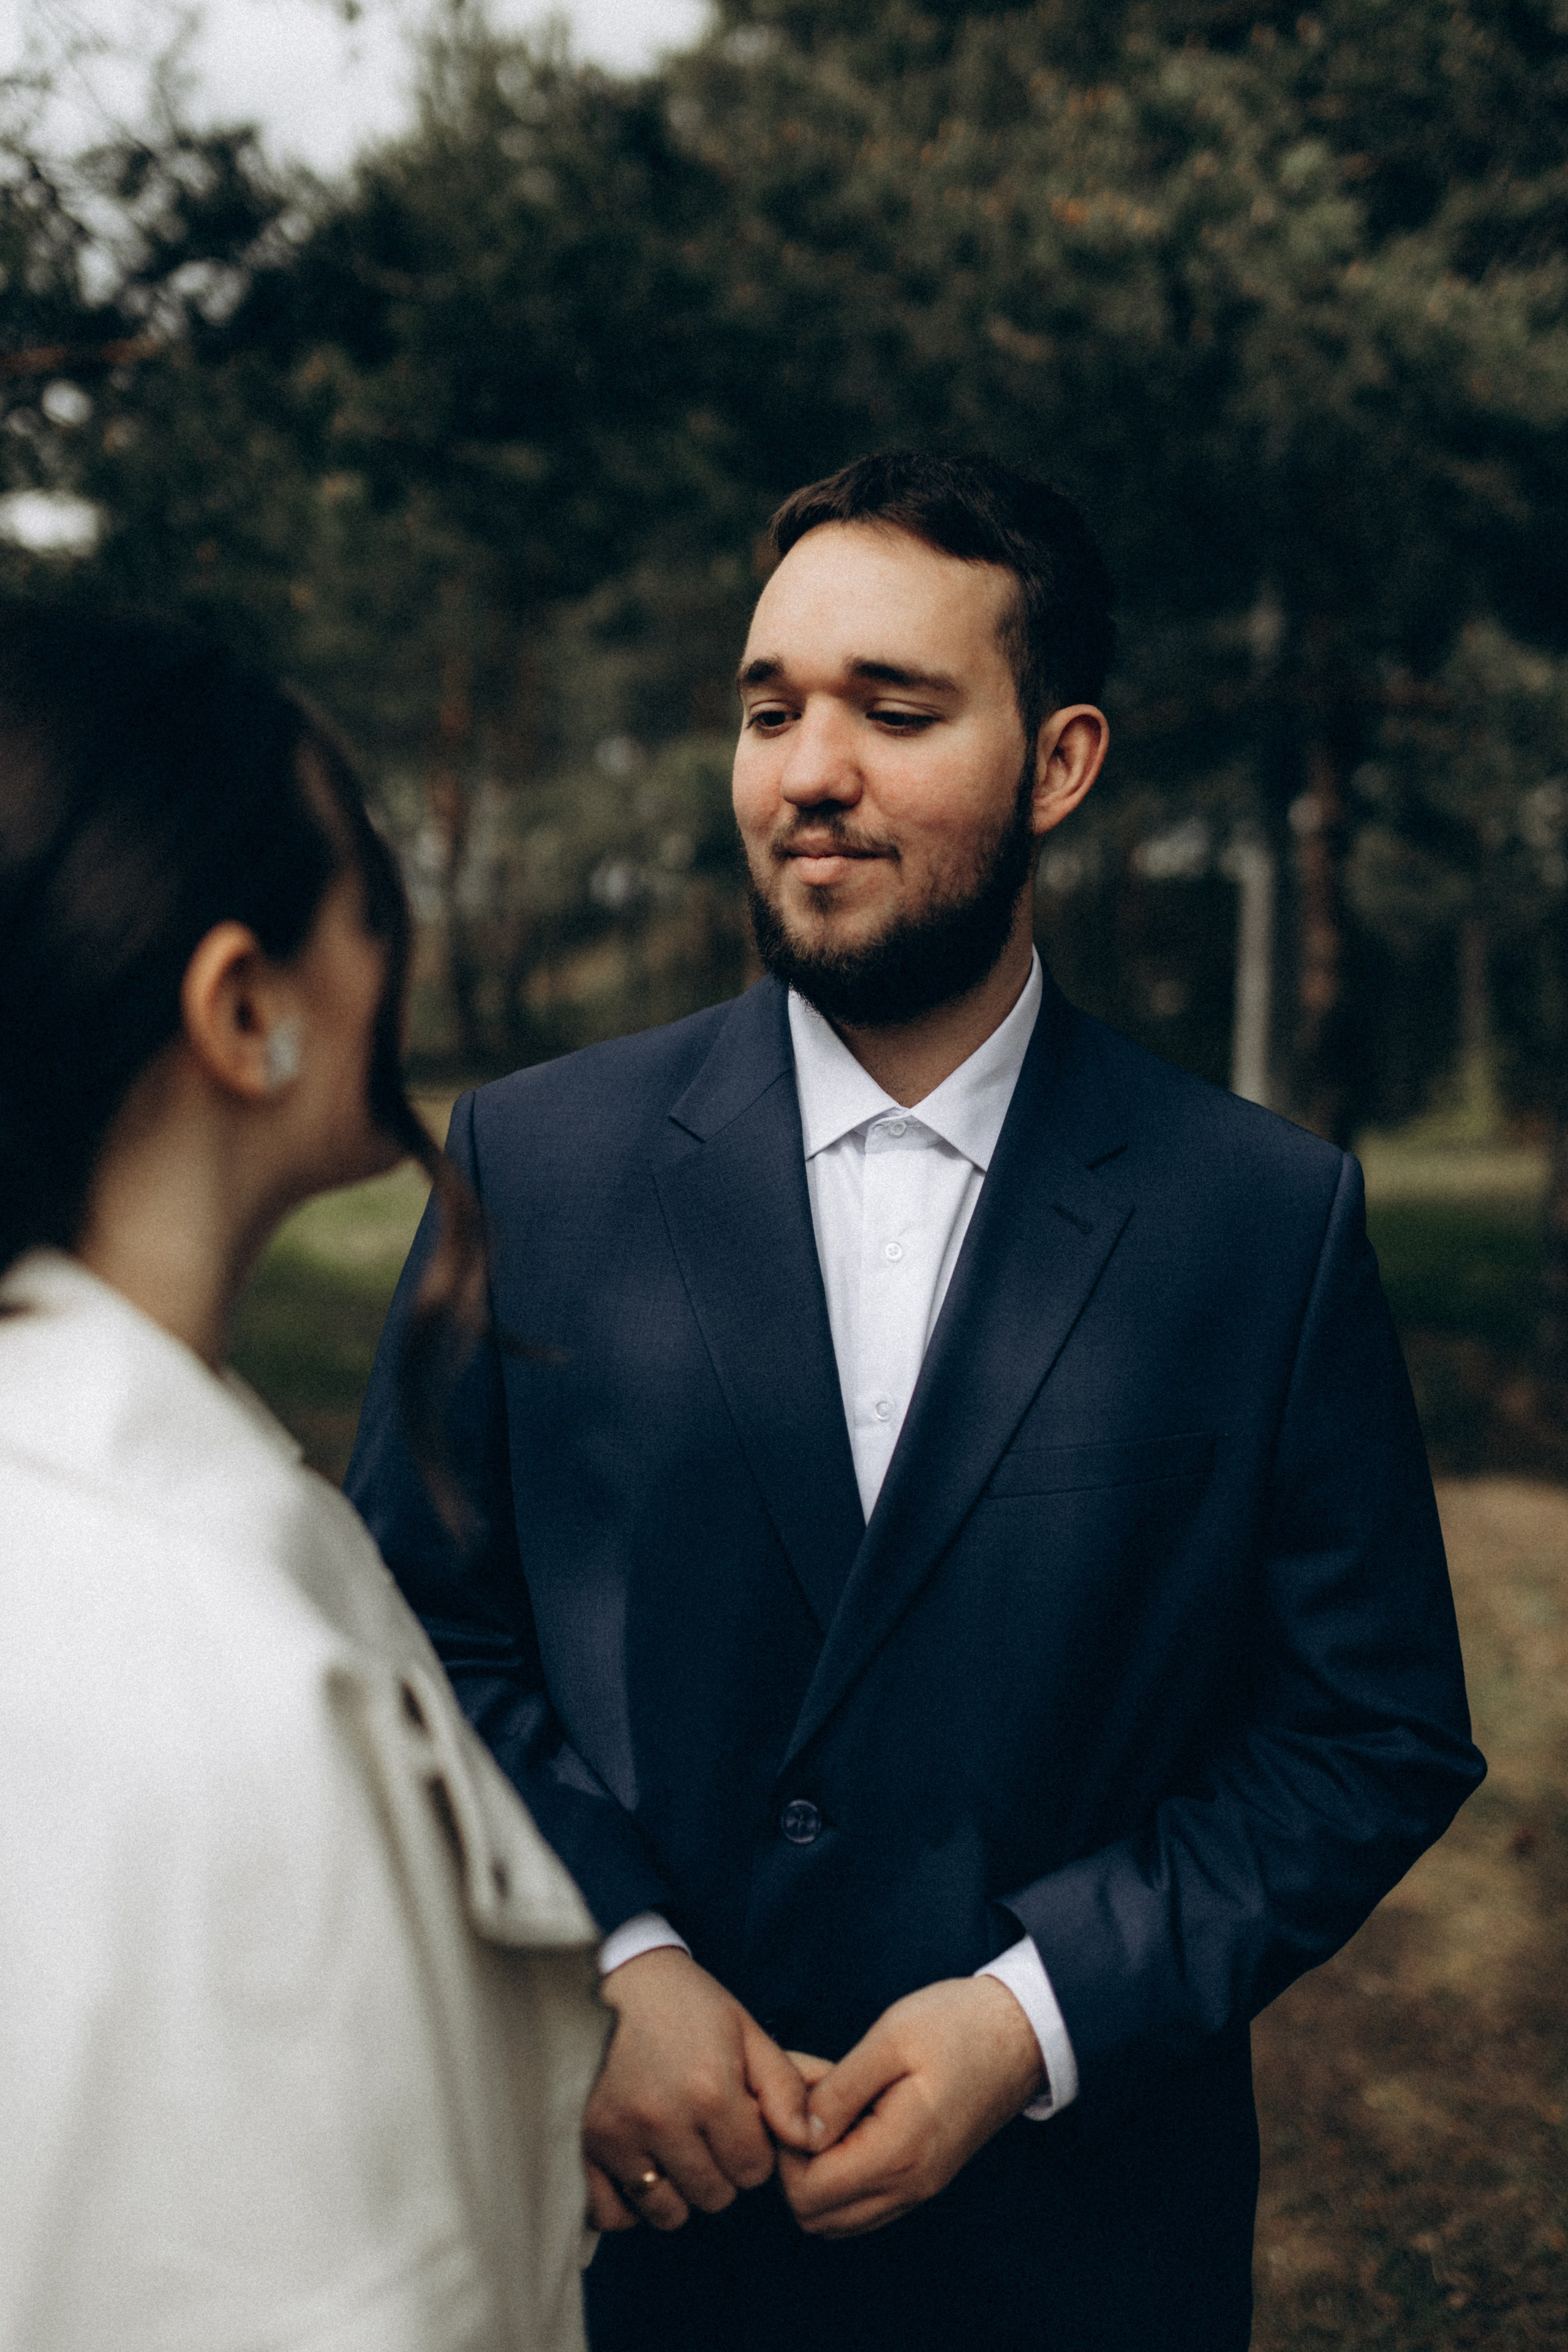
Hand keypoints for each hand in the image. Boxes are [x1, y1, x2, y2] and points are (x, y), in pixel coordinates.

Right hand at [583, 1947, 814, 2232]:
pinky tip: (639, 2169)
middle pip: (714, 2197)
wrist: (613, 1975)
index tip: (739, 2120)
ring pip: (667, 2212)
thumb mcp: (745, 2030)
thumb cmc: (686, 2003)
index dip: (754, 2148)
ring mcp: (617, 2136)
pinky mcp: (583, 2145)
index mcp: (710, 2089)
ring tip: (673, 2146)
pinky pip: (611, 2214)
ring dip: (677, 2190)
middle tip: (705, 2130)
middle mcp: (663, 2120)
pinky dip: (629, 2204)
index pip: (753, 2170)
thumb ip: (785, 2088)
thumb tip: (812, 2141)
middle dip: (720, 2170)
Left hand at [777, 1977, 1044, 2239]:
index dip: (785, 2147)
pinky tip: (847, 2123)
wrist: (1020, 2031)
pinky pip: (864, 2204)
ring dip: (815, 2174)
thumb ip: (839, 2091)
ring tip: (826, 2111)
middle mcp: (910, 2185)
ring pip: (838, 2218)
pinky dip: (841, 2176)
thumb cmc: (957, 2025)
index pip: (807, 2192)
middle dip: (793, 2165)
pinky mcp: (924, 2177)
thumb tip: (798, 2132)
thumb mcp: (890, 2039)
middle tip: (804, 2103)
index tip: (795, 2095)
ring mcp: (920, 2187)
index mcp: (899, 2153)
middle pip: (815, 2217)